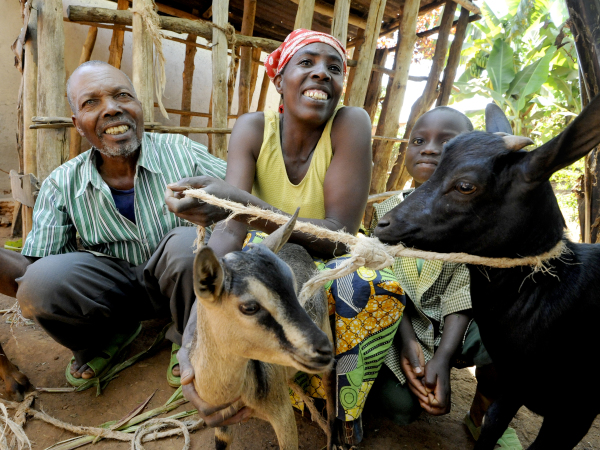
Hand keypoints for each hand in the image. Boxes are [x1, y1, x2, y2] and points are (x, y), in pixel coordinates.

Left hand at [165, 176, 238, 226]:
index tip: (170, 189)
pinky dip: (186, 210)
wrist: (237, 203)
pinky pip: (188, 217)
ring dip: (179, 205)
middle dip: (172, 200)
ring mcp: (202, 220)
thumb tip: (171, 186)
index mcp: (199, 201)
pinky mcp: (204, 224)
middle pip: (175, 211)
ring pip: (180, 215)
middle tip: (179, 190)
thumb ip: (187, 182)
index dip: (168, 198)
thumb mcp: (206, 180)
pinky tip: (194, 202)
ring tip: (187, 195)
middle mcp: (200, 214)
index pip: (175, 206)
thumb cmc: (222, 188)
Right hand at [178, 304, 253, 426]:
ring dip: (235, 418)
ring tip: (250, 410)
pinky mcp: (219, 398)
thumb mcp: (188, 352)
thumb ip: (185, 363)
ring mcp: (209, 400)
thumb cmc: (195, 347)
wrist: (204, 342)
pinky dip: (238, 414)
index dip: (219, 408)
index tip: (236, 398)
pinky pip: (227, 414)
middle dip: (229, 417)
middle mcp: (199, 399)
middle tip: (245, 407)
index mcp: (191, 392)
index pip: (203, 409)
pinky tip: (250, 408)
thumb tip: (187, 380)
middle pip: (212, 420)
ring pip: (220, 420)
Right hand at [399, 338, 428, 404]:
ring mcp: (412, 372)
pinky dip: (423, 387)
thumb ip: (415, 363)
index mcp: (406, 369)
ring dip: (421, 392)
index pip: (412, 381)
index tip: (425, 393)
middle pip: (413, 385)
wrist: (408, 341)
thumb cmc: (410, 346)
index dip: (419, 388)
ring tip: (429, 399)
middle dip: (420, 393)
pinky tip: (429, 391)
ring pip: (416, 385)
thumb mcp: (412, 353)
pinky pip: (419, 381)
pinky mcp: (416, 371)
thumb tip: (418, 373)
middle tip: (428, 400)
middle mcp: (408, 372)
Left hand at [421, 356, 450, 414]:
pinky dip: (436, 407)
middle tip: (423, 403)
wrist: (442, 361)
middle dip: (431, 410)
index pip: (438, 404)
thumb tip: (428, 391)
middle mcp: (446, 394)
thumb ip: (429, 381)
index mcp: (442, 390)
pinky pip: (443, 406)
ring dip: (434, 410)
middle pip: (442, 411)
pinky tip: (428, 400)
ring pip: (444, 410)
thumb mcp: (430, 371)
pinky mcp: (445, 394)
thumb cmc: (435, 366)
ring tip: (425, 403)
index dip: (430, 402)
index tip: (425, 394)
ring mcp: (446, 395)